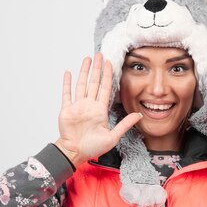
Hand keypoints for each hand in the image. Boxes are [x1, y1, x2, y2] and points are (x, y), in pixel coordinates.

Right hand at [55, 52, 141, 167]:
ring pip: (82, 84)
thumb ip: (125, 124)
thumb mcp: (113, 136)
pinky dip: (67, 83)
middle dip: (97, 68)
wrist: (76, 152)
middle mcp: (89, 105)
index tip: (110, 63)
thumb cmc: (93, 147)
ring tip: (87, 59)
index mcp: (100, 110)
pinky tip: (69, 73)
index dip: (108, 75)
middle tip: (99, 54)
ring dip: (84, 71)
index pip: (106, 88)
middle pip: (94, 82)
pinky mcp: (67, 109)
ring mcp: (78, 106)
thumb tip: (139, 115)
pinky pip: (67, 94)